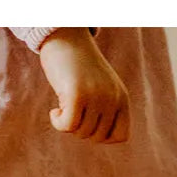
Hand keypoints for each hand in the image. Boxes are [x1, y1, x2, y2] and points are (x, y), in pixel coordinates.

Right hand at [38, 29, 130, 143]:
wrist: (66, 39)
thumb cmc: (79, 67)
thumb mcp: (99, 89)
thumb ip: (104, 111)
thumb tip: (96, 138)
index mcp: (122, 98)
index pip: (121, 136)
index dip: (102, 136)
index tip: (88, 122)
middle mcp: (113, 97)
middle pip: (97, 137)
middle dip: (81, 130)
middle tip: (72, 111)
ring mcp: (96, 95)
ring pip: (81, 132)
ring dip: (67, 124)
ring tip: (64, 105)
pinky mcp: (77, 93)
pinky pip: (67, 126)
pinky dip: (57, 123)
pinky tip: (54, 111)